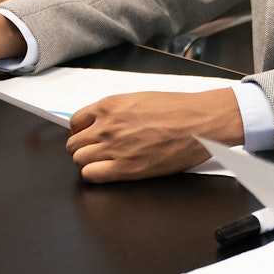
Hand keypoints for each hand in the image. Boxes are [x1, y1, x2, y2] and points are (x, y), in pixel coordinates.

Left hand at [66, 89, 243, 182]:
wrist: (199, 122)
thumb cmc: (178, 109)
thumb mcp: (140, 99)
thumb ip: (117, 110)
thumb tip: (104, 121)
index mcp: (110, 106)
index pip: (75, 121)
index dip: (80, 130)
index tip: (87, 135)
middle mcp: (107, 126)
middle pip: (74, 144)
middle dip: (82, 147)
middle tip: (95, 151)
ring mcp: (114, 148)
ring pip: (79, 160)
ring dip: (88, 162)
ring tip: (104, 162)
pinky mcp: (126, 168)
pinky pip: (91, 175)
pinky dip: (94, 175)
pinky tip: (108, 172)